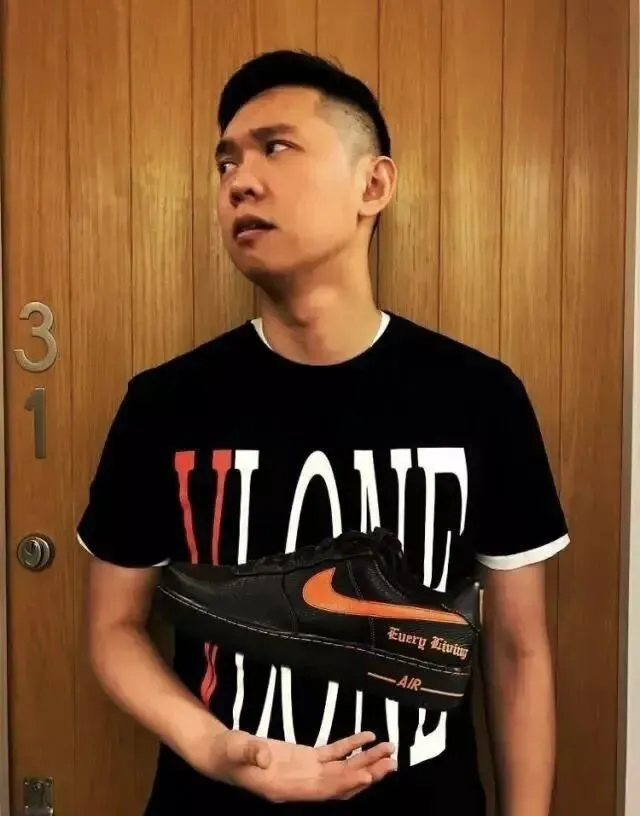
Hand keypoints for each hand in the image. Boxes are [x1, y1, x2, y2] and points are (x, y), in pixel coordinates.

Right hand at [204, 728, 395, 802]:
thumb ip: (251, 753)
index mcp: (286, 788)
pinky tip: (367, 737)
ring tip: (389, 752)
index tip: (369, 775)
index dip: (346, 783)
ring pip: (342, 770)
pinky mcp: (305, 758)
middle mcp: (301, 785)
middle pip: (341, 783)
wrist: (221, 753)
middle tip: (392, 761)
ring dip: (365, 762)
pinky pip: (333, 754)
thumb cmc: (226, 754)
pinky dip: (351, 747)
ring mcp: (305, 772)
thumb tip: (265, 756)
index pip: (323, 789)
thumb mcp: (235, 750)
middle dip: (367, 773)